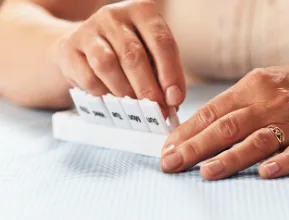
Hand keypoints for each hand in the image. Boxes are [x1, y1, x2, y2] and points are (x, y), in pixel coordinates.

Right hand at [55, 0, 185, 114]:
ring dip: (125, 91)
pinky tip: (113, 100)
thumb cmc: (127, 49)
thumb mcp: (150, 51)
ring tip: (135, 107)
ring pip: (107, 65)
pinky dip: (103, 93)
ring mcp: (88, 30)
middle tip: (156, 109)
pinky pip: (87, 77)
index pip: (161, 42)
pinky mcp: (68, 48)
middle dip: (148, 88)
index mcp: (142, 11)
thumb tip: (172, 100)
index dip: (170, 74)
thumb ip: (163, 71)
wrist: (85, 44)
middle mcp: (114, 15)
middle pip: (134, 55)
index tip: (175, 99)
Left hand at [160, 53, 288, 179]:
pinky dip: (282, 163)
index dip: (187, 132)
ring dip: (231, 158)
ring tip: (207, 172)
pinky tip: (266, 173)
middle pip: (228, 127)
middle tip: (172, 164)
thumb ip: (234, 105)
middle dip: (196, 147)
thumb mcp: (263, 84)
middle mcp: (271, 105)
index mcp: (253, 88)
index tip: (166, 151)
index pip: (212, 112)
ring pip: (258, 141)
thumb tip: (194, 130)